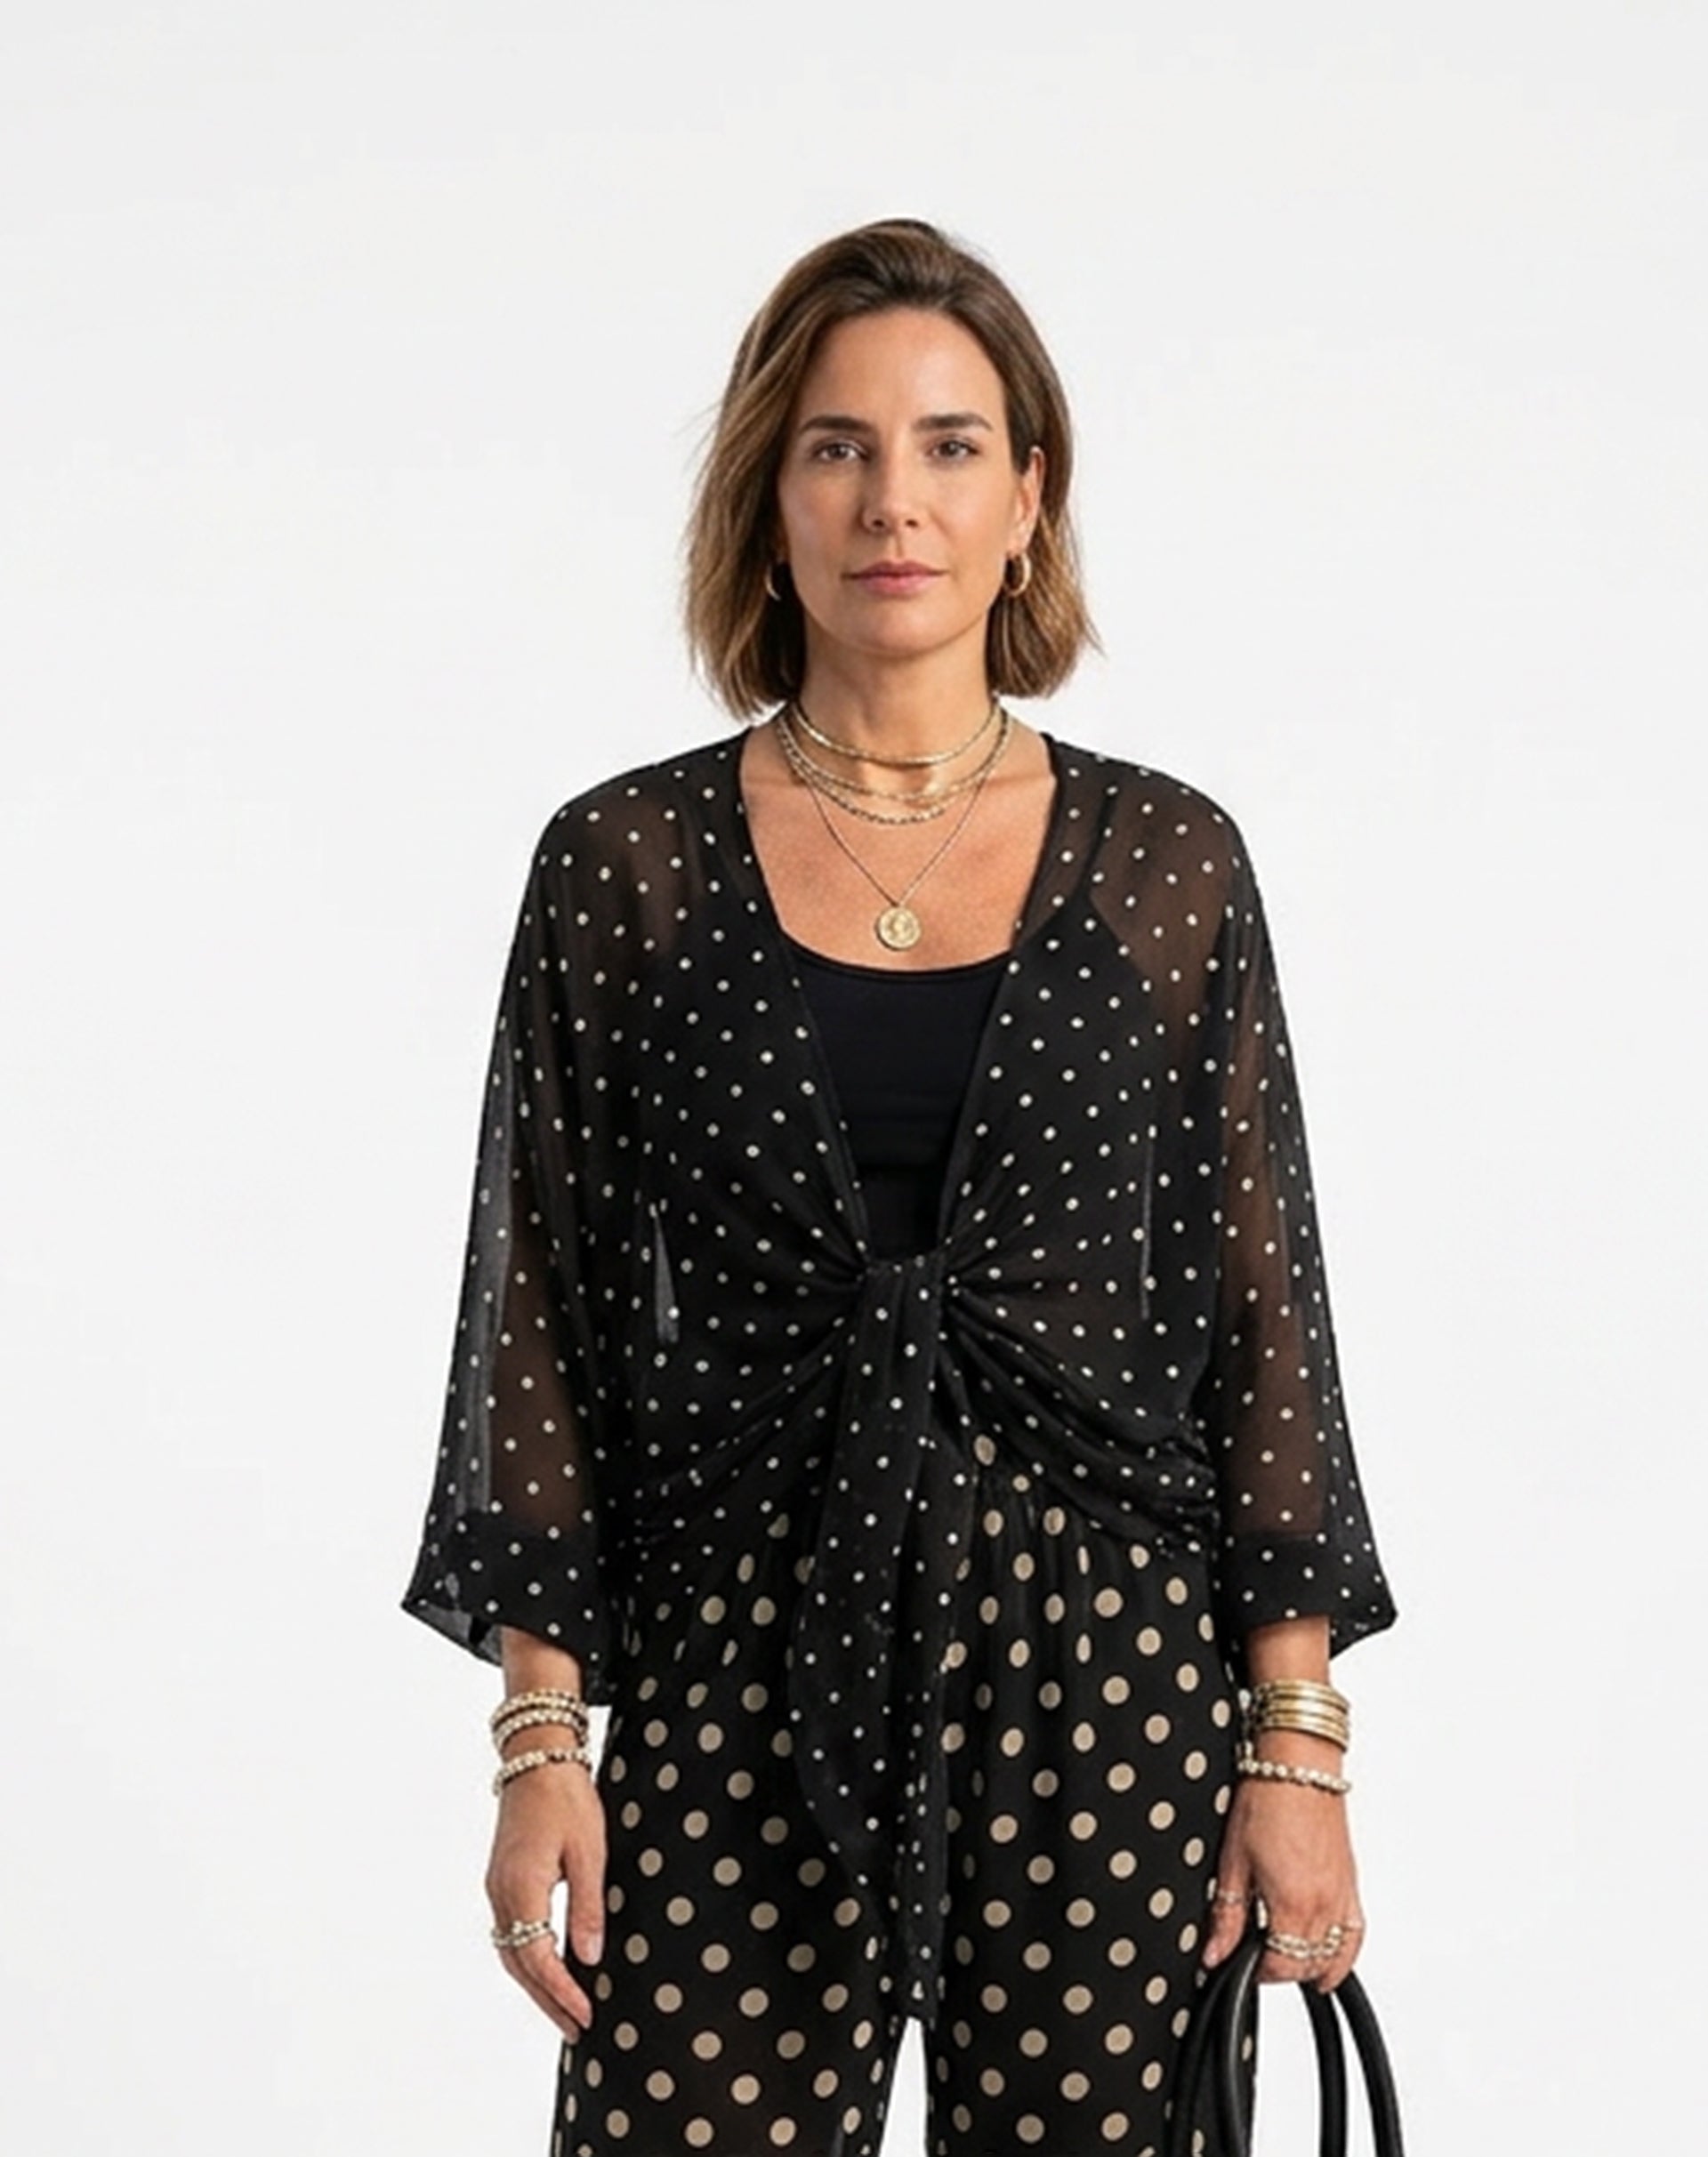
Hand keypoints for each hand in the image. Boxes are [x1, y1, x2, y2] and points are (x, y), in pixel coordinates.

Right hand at [485, 1762, 607, 2039]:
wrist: (535, 1755)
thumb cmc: (566, 1796)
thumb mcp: (589, 1850)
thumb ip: (587, 1906)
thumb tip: (588, 1958)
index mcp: (520, 1887)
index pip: (538, 1957)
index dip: (561, 1992)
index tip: (586, 2016)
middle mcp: (500, 1893)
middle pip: (519, 1964)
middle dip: (547, 2000)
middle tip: (576, 2030)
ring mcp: (497, 1886)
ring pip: (511, 1951)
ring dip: (536, 1984)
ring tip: (564, 2011)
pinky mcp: (502, 1879)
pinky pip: (511, 1932)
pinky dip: (529, 1959)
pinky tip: (549, 1968)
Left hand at [1202, 1777, 1365, 1992]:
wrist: (1298, 1767)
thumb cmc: (1266, 1802)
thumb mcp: (1234, 1862)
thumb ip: (1226, 1917)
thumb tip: (1214, 1954)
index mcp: (1294, 1905)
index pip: (1281, 1967)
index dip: (1257, 1972)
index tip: (1240, 1963)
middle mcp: (1325, 1907)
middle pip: (1308, 1966)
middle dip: (1280, 1968)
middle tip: (1256, 1953)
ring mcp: (1342, 1897)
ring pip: (1335, 1958)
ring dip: (1310, 1965)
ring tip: (1285, 1956)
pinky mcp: (1351, 1885)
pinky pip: (1355, 1936)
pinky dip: (1344, 1955)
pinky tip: (1330, 1959)